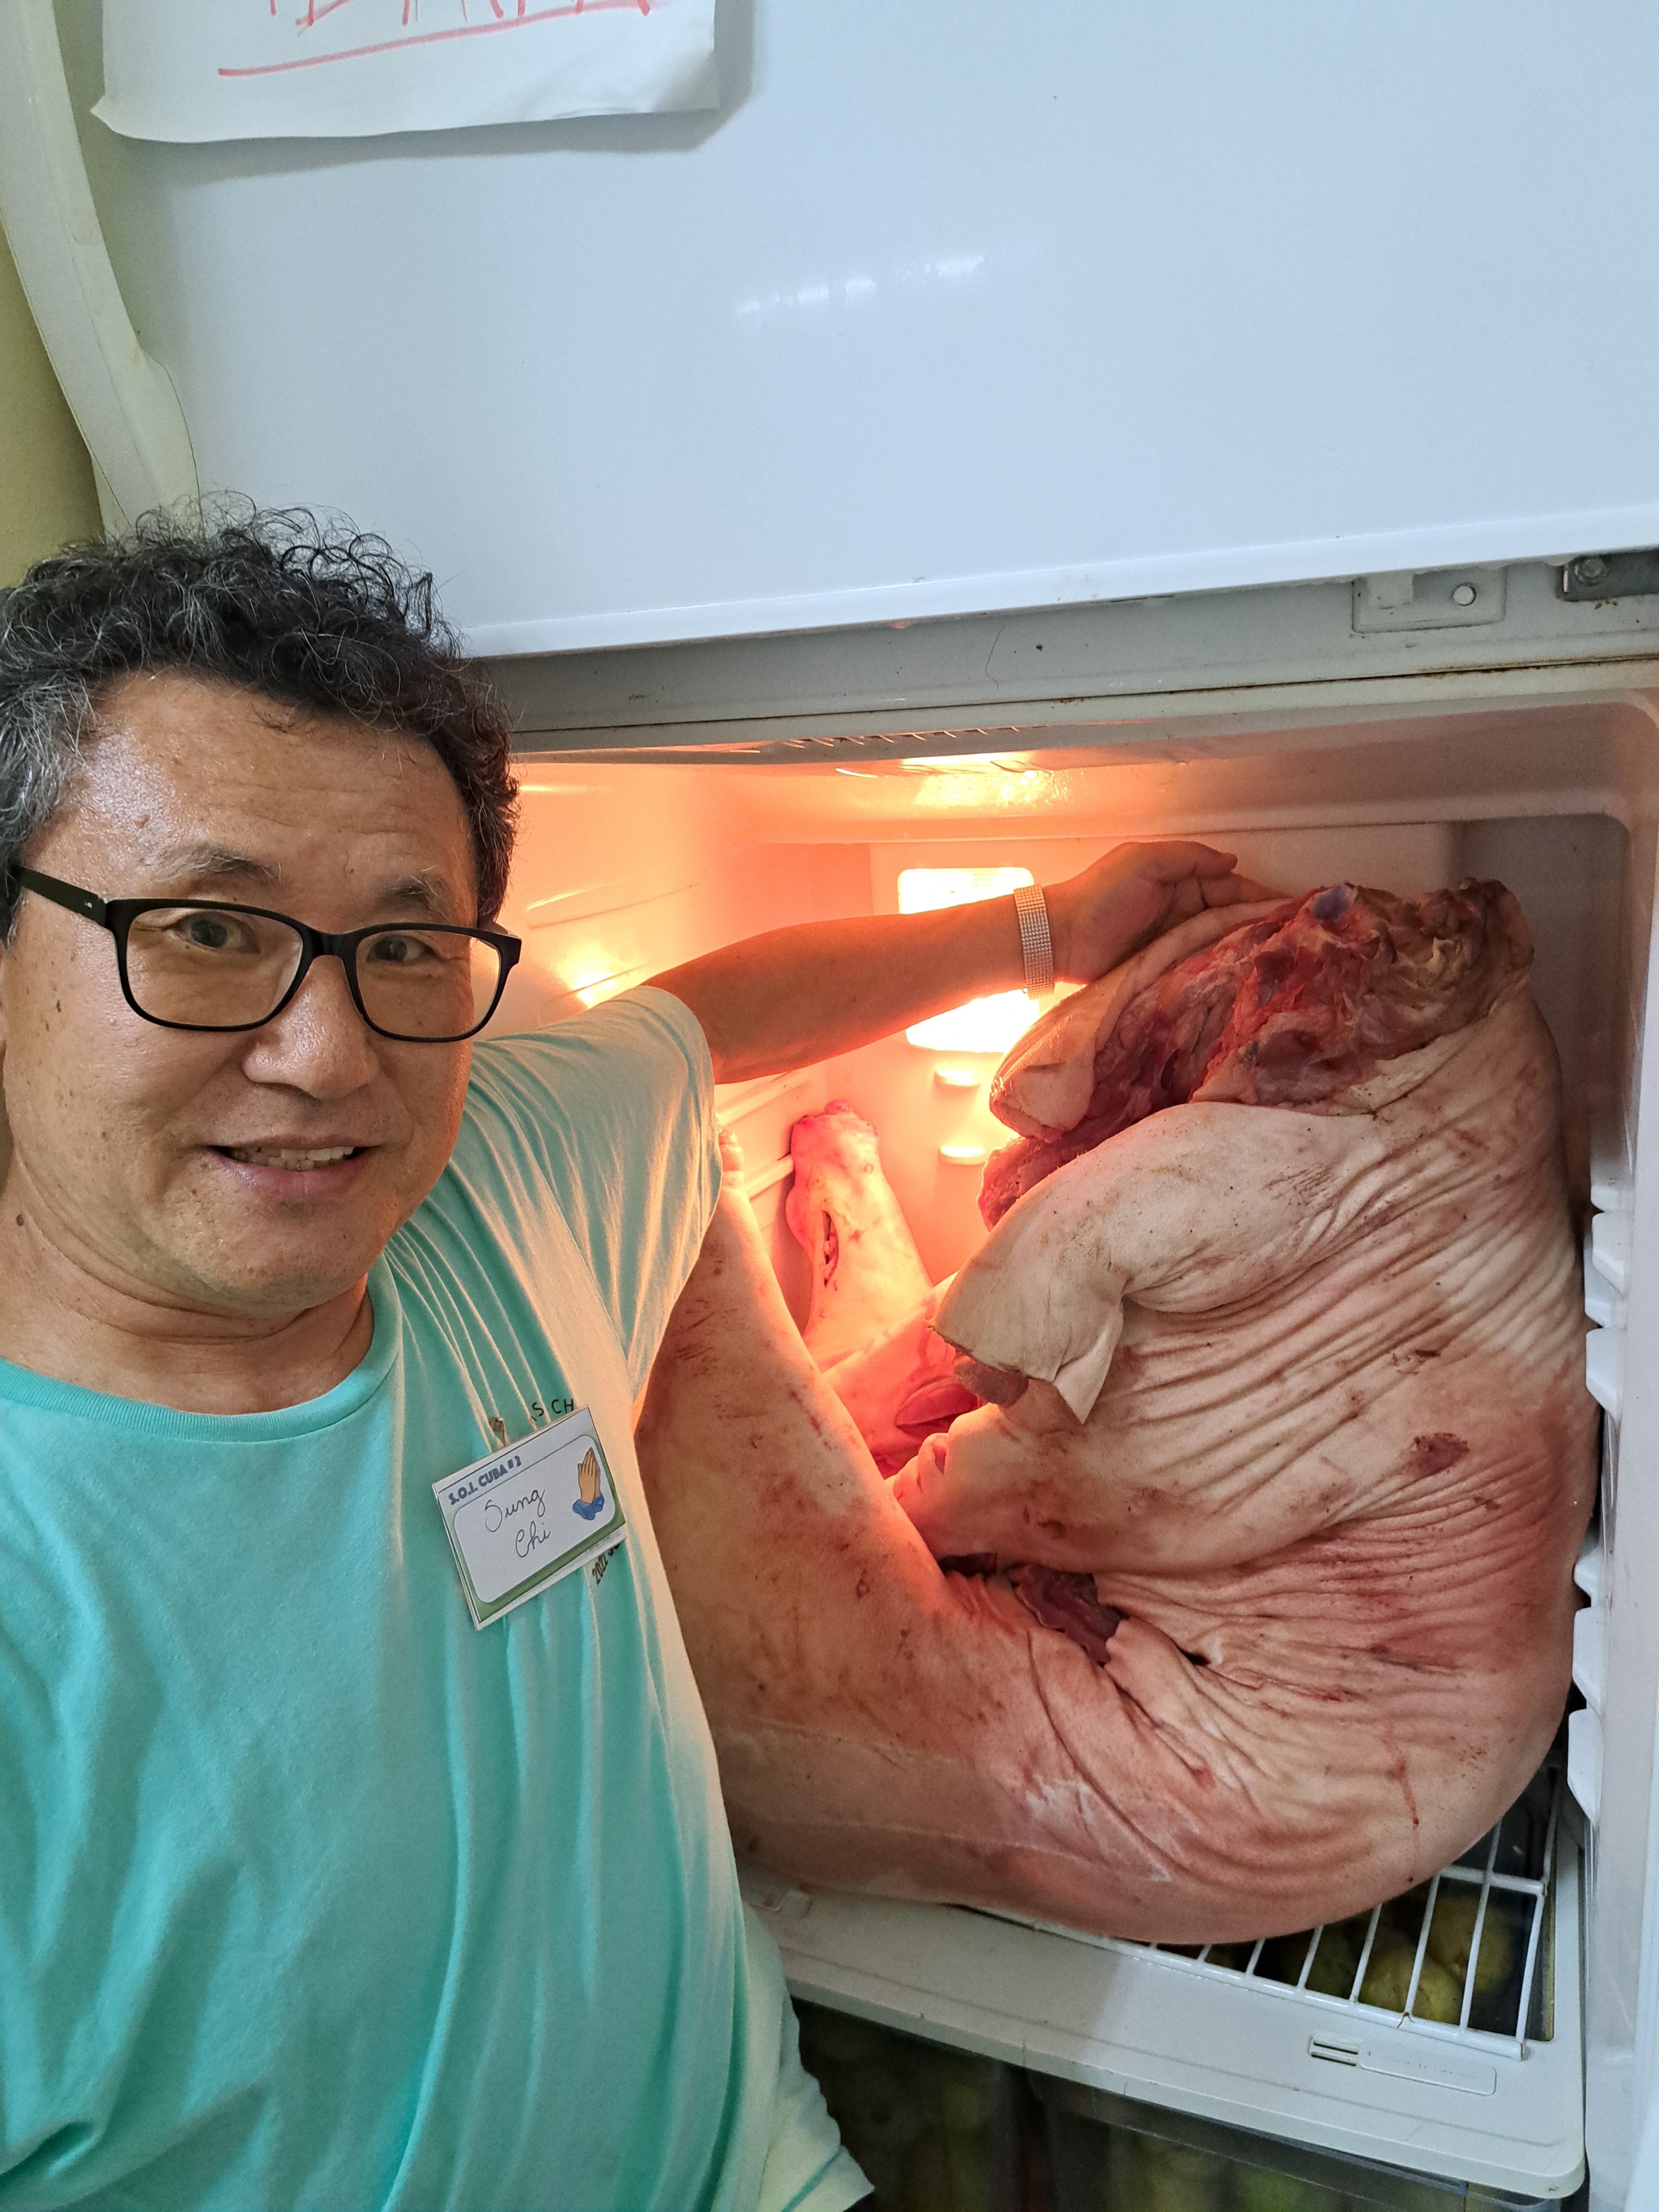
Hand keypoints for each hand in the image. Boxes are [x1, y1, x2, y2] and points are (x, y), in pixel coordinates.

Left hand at [1044, 841, 1280, 984]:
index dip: (1260, 896)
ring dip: (1246, 949)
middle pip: (1231, 917)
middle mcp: (1182, 909)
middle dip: (1261, 925)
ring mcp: (1175, 940)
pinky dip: (1221, 970)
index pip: (1231, 886)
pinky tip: (1245, 978)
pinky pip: (1200, 966)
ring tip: (1281, 961)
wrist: (1060, 939)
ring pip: (1220, 942)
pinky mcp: (1166, 967)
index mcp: (1180, 880)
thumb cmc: (1100, 895)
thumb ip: (1190, 858)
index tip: (1292, 907)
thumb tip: (1233, 860)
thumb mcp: (1145, 862)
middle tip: (1297, 939)